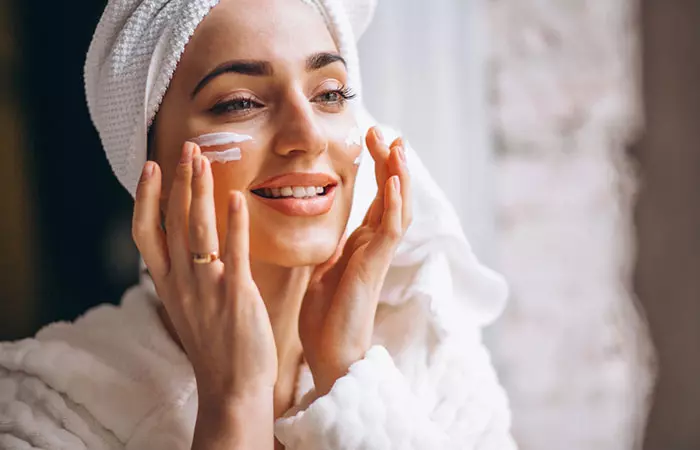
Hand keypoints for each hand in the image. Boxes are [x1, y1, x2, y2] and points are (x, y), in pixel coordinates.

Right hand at [132, 142, 276, 447]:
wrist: (231, 386)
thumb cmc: (215, 344)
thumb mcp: (188, 306)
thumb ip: (185, 273)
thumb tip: (188, 241)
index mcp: (167, 284)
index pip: (145, 232)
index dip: (146, 197)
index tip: (151, 167)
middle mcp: (181, 283)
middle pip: (173, 221)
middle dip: (178, 181)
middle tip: (187, 147)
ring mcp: (207, 288)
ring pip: (197, 230)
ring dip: (199, 191)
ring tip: (203, 159)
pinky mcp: (235, 296)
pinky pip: (233, 253)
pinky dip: (234, 224)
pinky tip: (238, 198)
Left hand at [299, 127, 411, 394]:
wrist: (329, 353)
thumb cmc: (324, 316)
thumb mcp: (321, 268)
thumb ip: (328, 245)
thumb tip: (319, 225)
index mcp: (362, 244)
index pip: (377, 198)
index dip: (379, 168)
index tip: (372, 139)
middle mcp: (374, 245)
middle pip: (392, 195)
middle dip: (390, 163)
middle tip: (385, 132)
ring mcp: (378, 255)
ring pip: (399, 207)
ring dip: (399, 176)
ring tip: (397, 145)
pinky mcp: (375, 266)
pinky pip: (390, 230)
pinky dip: (393, 204)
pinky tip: (393, 181)